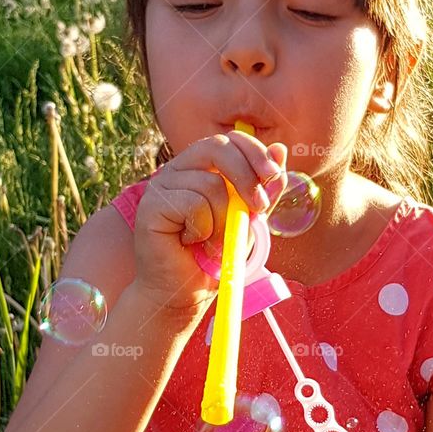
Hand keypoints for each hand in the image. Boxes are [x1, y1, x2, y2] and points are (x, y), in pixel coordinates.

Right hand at [132, 132, 287, 314]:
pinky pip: (194, 204)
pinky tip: (192, 242)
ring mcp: (162, 185)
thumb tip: (281, 149)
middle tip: (259, 207)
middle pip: (218, 147)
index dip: (255, 151)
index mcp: (202, 166)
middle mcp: (179, 169)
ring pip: (211, 184)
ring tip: (214, 242)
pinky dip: (204, 229)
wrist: (185, 291)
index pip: (230, 139)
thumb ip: (264, 188)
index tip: (274, 175)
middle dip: (247, 176)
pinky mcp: (151, 205)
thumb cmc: (215, 255)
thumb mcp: (249, 219)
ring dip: (224, 220)